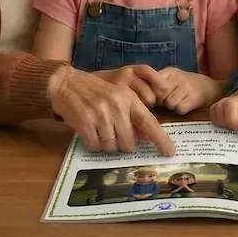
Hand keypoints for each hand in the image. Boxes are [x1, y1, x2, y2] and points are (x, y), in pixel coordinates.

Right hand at [47, 66, 174, 156]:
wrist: (67, 84)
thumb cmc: (96, 92)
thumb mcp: (118, 97)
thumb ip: (133, 115)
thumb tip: (146, 136)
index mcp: (129, 98)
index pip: (148, 122)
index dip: (160, 139)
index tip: (170, 152)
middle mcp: (117, 106)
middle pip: (129, 142)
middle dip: (124, 144)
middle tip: (115, 134)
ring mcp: (101, 114)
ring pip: (112, 146)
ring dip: (107, 144)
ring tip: (100, 130)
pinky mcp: (85, 122)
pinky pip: (95, 146)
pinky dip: (93, 144)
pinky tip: (90, 131)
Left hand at [155, 67, 223, 114]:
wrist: (213, 88)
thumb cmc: (187, 87)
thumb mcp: (172, 81)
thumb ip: (157, 87)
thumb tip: (142, 100)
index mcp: (169, 71)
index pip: (151, 82)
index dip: (150, 94)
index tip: (152, 100)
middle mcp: (178, 76)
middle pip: (159, 95)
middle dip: (161, 101)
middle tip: (170, 100)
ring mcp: (187, 86)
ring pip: (169, 103)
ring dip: (173, 107)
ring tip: (180, 101)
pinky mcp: (195, 97)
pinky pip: (180, 109)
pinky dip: (182, 110)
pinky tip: (187, 105)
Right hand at [210, 86, 237, 138]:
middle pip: (229, 107)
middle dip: (232, 122)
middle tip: (237, 129)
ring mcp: (227, 100)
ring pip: (218, 108)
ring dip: (223, 121)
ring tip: (231, 126)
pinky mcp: (219, 103)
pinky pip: (213, 110)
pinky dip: (216, 119)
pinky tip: (224, 124)